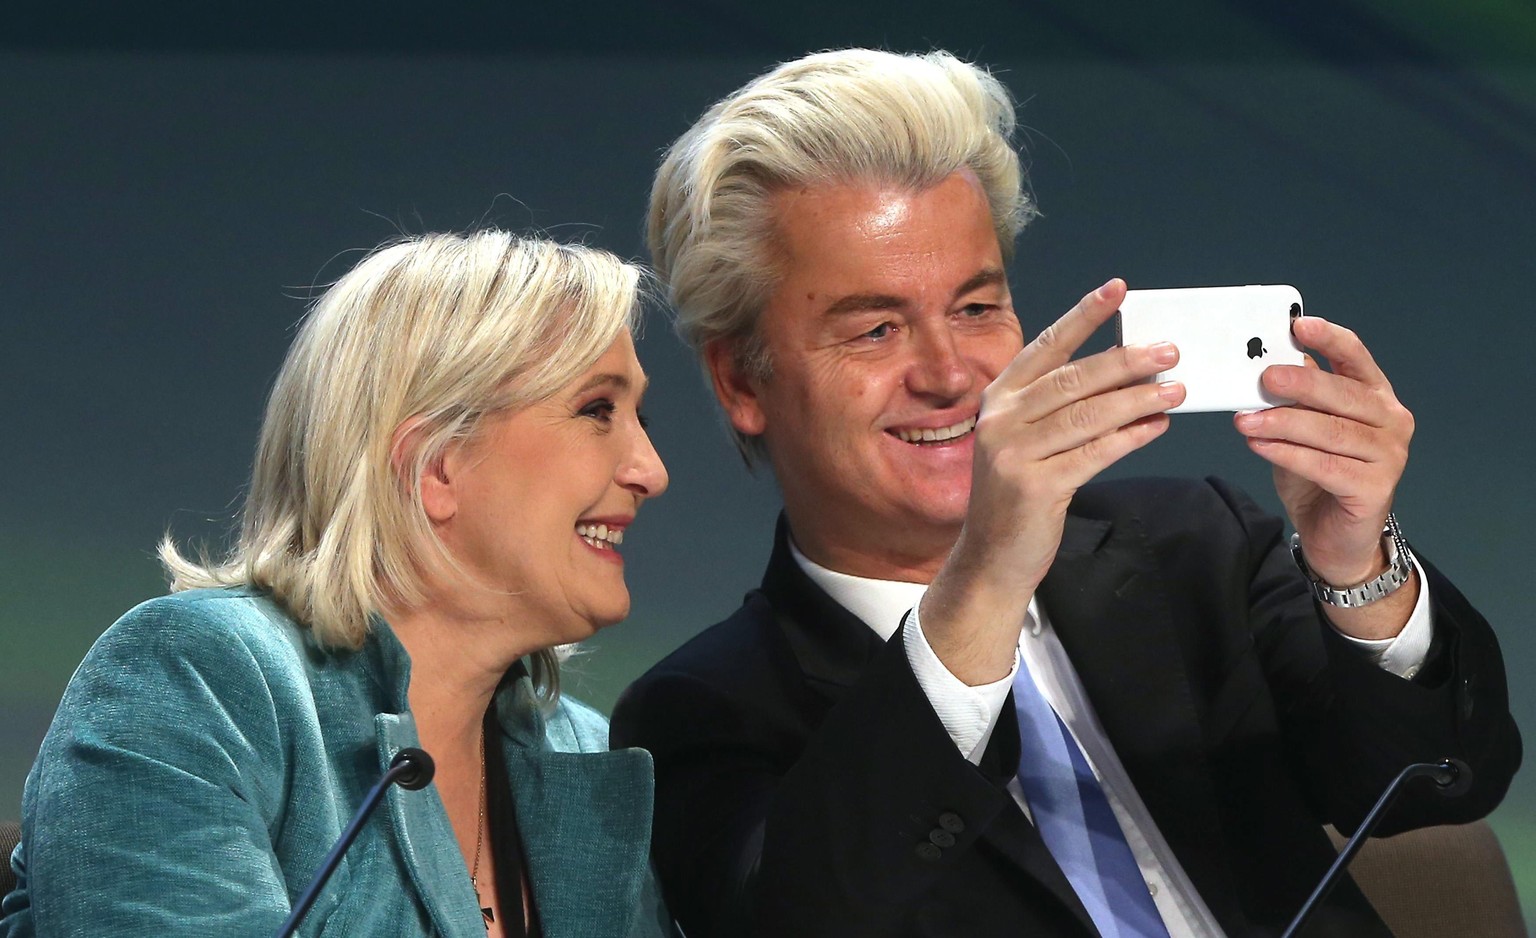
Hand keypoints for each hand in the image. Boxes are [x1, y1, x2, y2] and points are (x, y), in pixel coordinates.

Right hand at [921, 278, 1184, 682]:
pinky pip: (1094, 453)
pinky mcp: (1035, 485)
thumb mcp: (1028, 440)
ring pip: (1087, 414)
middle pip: (1073, 379)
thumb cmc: (1019, 494)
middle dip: (1126, 361)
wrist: (993, 557)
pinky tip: (1157, 425)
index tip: (1117, 291)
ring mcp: (1014, 452)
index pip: (1047, 346)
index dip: (1083, 316)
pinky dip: (1130, 437)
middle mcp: (1000, 419)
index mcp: (999, 398)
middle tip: (1170, 352)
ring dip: (1137, 399)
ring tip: (1176, 389)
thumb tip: (1126, 372)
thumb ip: (1061, 407)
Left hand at [1233, 316, 1415, 624]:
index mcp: (1375, 397)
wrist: (1336, 536)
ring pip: (1332, 431)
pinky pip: (1325, 465)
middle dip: (1301, 383)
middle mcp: (1391, 421)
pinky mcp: (1375, 488)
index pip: (1356, 358)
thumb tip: (1266, 363)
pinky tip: (1259, 445)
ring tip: (1245, 420)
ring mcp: (1389, 455)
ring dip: (1285, 423)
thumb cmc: (1320, 474)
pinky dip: (1288, 453)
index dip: (1330, 339)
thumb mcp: (1304, 428)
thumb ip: (1295, 399)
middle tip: (1263, 378)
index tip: (1299, 325)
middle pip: (1343, 394)